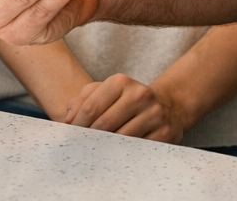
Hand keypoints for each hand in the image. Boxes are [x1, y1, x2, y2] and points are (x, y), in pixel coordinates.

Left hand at [63, 73, 188, 142]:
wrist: (168, 106)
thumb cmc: (128, 101)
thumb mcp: (106, 92)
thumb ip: (83, 99)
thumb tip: (68, 118)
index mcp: (121, 82)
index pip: (91, 107)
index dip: (77, 125)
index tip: (71, 136)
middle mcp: (139, 95)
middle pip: (103, 125)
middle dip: (88, 138)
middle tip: (79, 148)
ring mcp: (153, 114)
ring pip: (119, 139)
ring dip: (104, 148)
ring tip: (96, 152)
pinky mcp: (164, 133)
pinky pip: (136, 149)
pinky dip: (123, 154)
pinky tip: (115, 155)